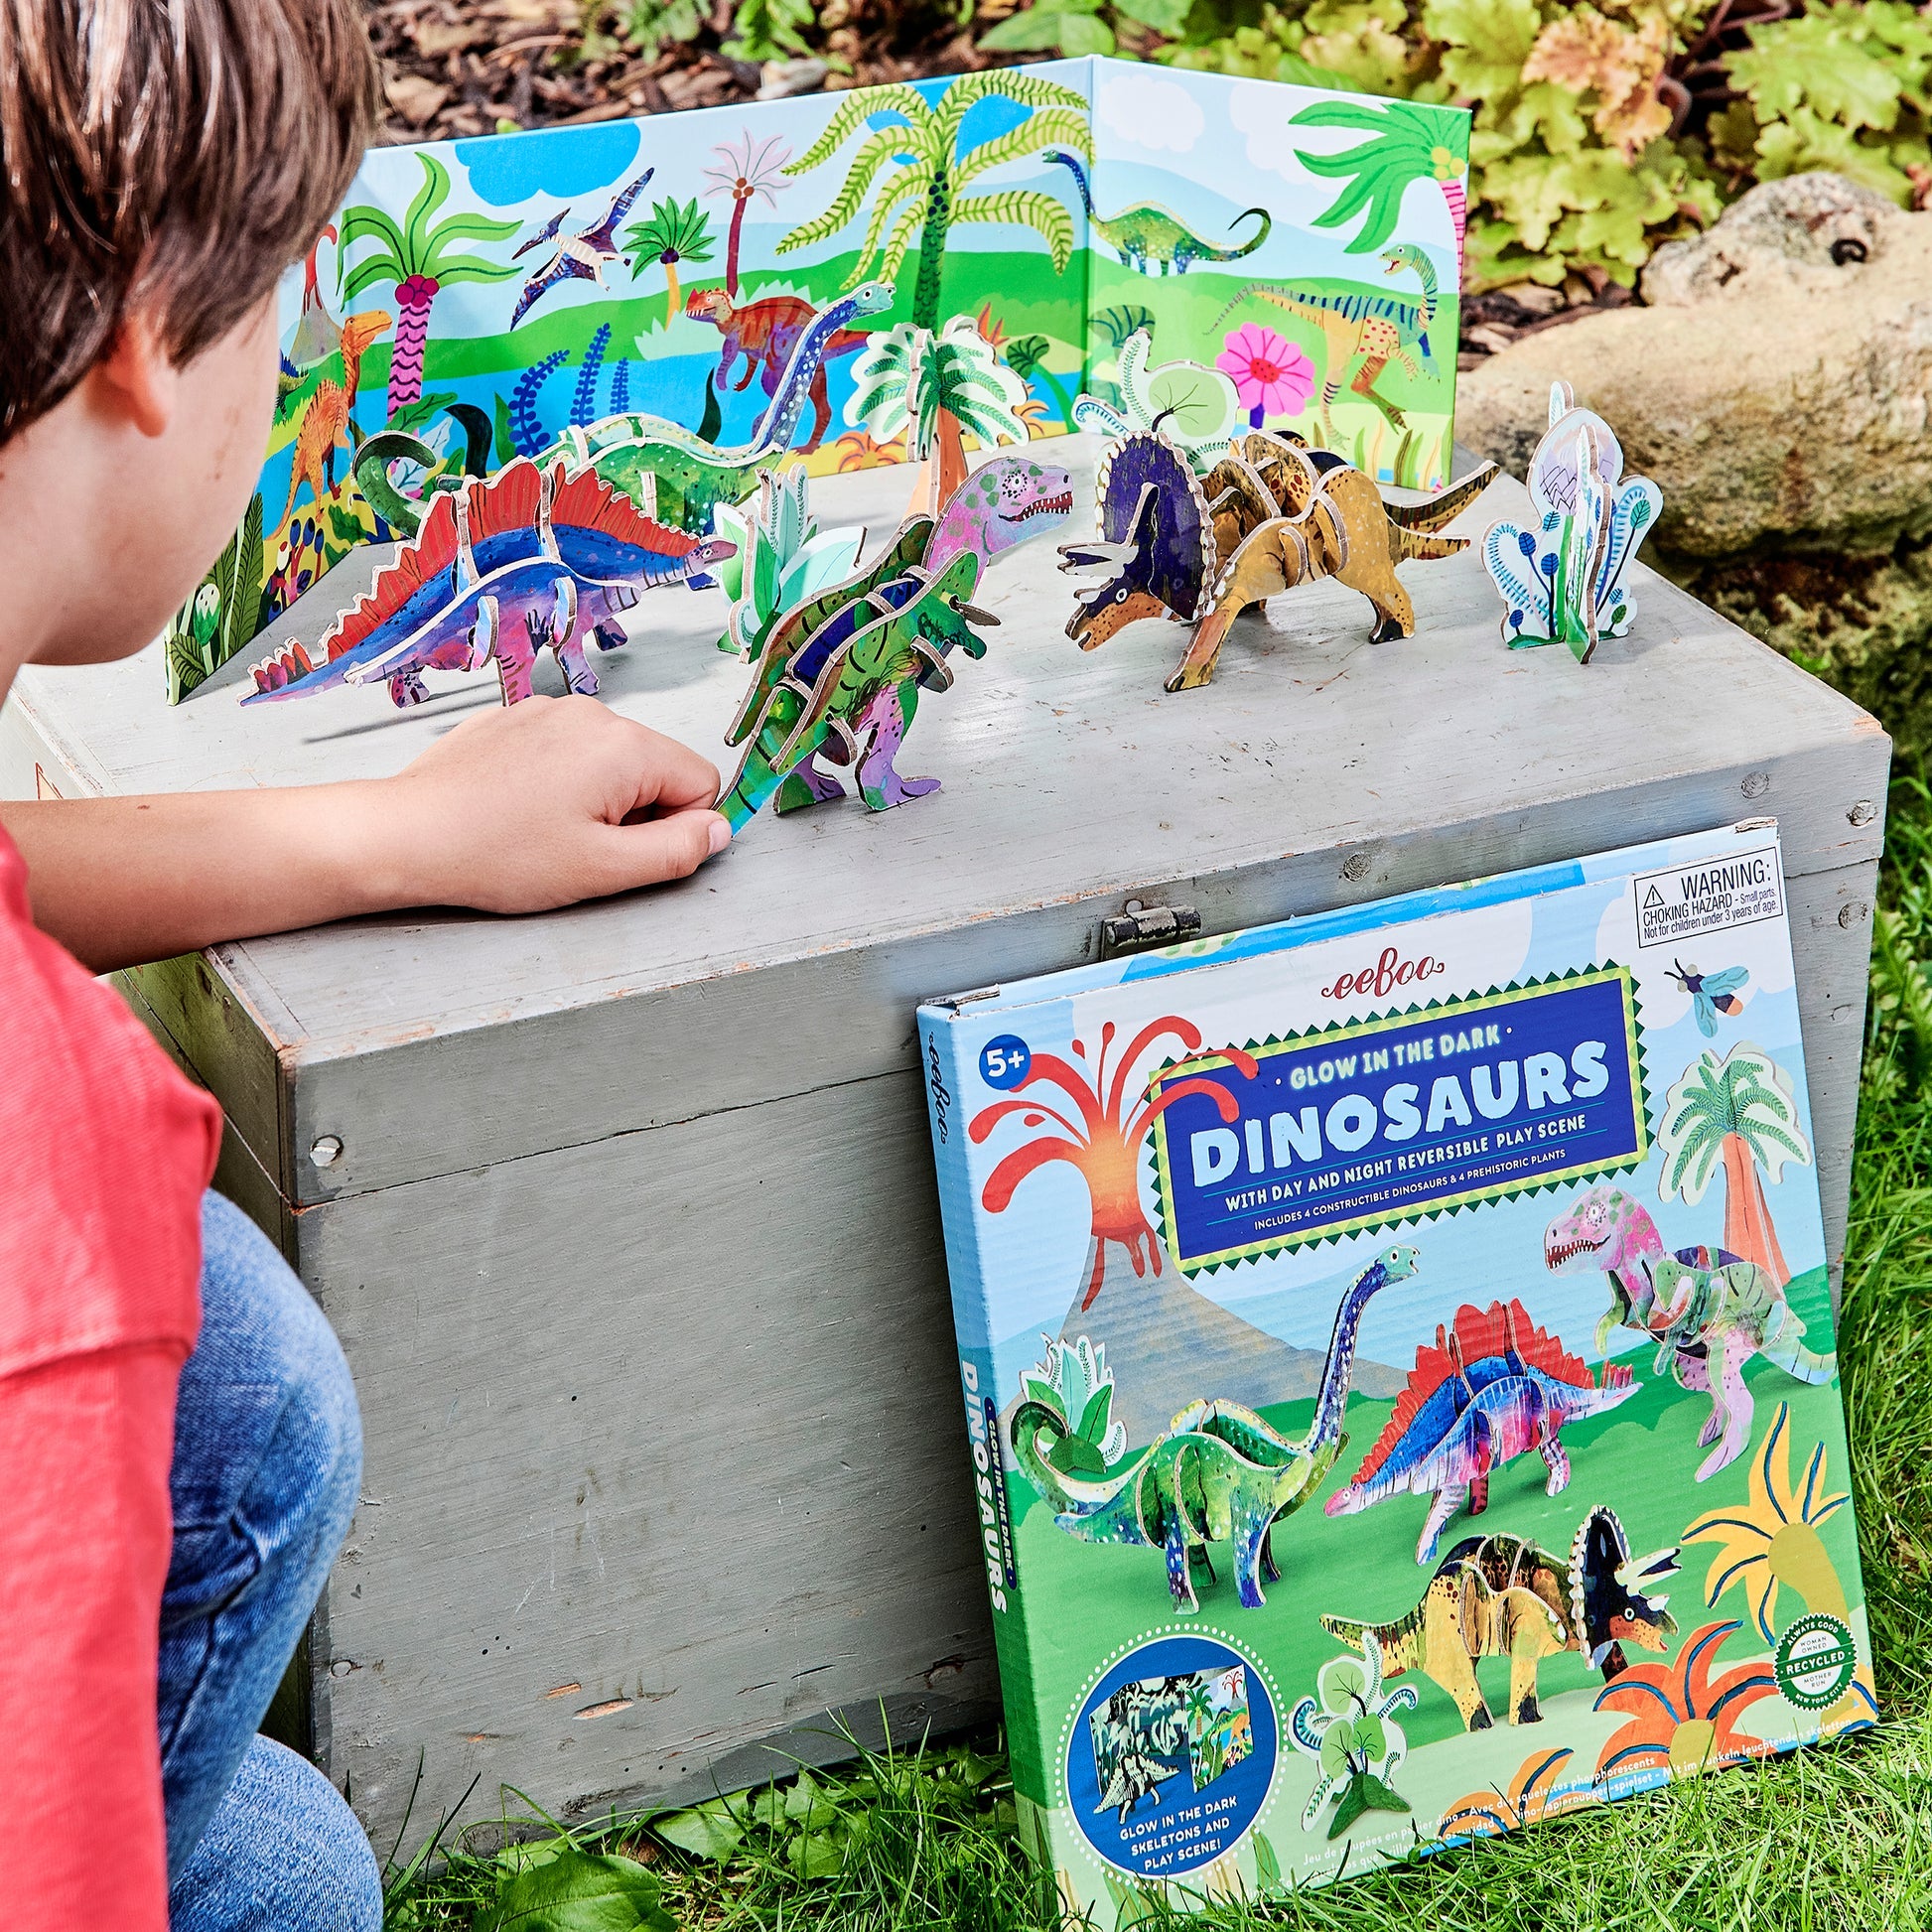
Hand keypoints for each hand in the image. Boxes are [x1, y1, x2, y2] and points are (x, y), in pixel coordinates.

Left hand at [387, 696, 729, 914]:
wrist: (408, 834)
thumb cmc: (497, 853)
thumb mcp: (605, 870)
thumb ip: (678, 850)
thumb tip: (717, 830)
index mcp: (624, 745)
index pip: (701, 781)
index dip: (676, 828)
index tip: (627, 851)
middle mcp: (591, 714)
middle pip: (655, 768)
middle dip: (634, 811)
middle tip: (581, 846)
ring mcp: (547, 711)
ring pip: (608, 761)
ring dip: (594, 798)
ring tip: (545, 830)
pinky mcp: (512, 720)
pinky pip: (564, 752)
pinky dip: (556, 783)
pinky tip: (519, 811)